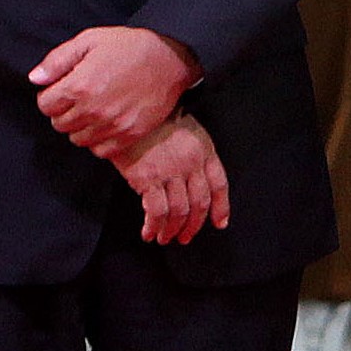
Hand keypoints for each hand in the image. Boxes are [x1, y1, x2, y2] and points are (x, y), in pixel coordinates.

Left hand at [30, 26, 197, 156]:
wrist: (171, 57)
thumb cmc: (129, 46)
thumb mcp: (89, 40)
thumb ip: (57, 60)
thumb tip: (35, 79)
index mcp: (79, 86)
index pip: (45, 105)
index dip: (52, 95)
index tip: (65, 88)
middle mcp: (94, 110)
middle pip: (59, 124)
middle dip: (64, 111)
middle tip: (81, 98)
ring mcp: (113, 124)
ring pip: (78, 139)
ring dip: (81, 127)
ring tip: (94, 111)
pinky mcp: (131, 134)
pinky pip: (101, 151)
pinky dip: (98, 141)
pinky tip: (105, 124)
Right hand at [117, 114, 230, 245]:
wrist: (129, 112)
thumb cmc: (155, 121)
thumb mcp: (185, 131)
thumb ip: (194, 156)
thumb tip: (193, 183)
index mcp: (204, 150)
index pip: (219, 184)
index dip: (221, 207)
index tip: (219, 223)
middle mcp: (192, 164)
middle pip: (200, 203)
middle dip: (193, 225)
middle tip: (185, 238)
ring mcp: (171, 172)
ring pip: (179, 211)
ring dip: (172, 230)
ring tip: (164, 238)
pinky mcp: (148, 179)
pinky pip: (156, 211)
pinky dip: (153, 226)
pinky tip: (148, 233)